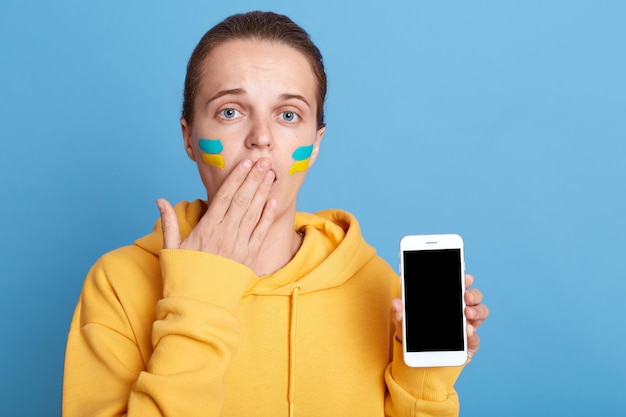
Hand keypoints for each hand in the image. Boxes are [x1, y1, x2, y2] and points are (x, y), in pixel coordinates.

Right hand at [157, 158, 277, 270]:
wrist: (198, 304)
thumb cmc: (183, 275)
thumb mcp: (171, 248)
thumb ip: (169, 222)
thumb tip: (160, 200)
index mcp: (207, 228)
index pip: (224, 196)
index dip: (236, 178)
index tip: (245, 163)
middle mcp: (224, 233)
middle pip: (242, 199)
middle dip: (254, 178)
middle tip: (264, 161)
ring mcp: (239, 244)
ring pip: (253, 212)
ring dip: (263, 191)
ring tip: (271, 174)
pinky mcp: (249, 257)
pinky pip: (261, 232)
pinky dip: (268, 216)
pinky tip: (274, 201)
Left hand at [391, 274, 488, 359]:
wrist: (419, 360)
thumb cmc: (414, 335)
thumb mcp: (404, 323)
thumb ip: (399, 313)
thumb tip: (395, 302)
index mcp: (448, 301)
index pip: (459, 286)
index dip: (465, 280)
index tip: (466, 277)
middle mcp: (460, 311)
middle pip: (474, 298)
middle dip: (474, 294)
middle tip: (466, 296)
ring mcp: (467, 326)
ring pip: (481, 313)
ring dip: (477, 311)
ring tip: (468, 313)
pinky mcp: (468, 344)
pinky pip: (475, 338)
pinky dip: (473, 335)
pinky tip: (468, 332)